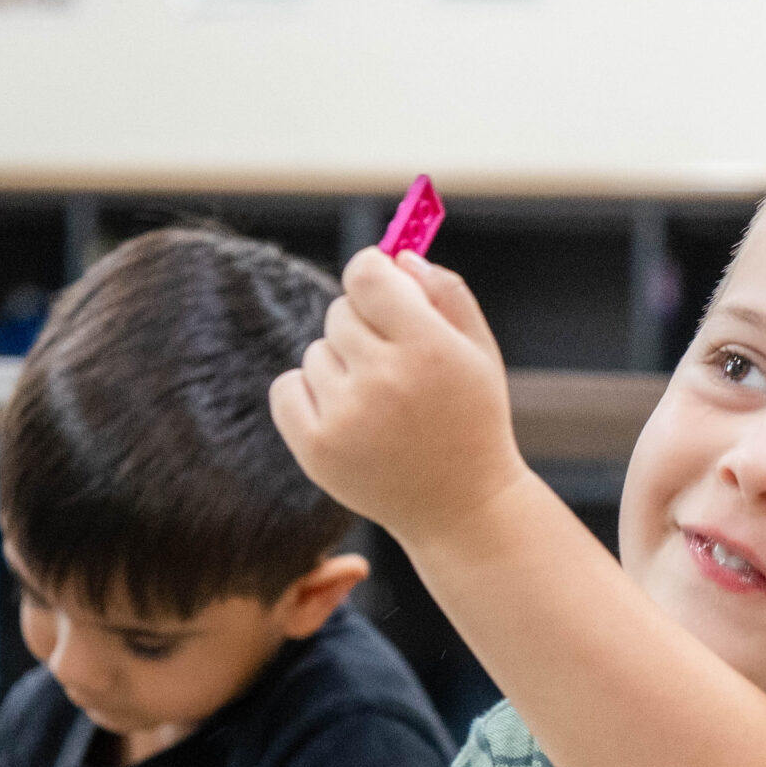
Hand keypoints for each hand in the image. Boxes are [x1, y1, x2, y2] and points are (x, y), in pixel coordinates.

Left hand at [269, 247, 532, 542]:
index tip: (379, 288)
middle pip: (339, 312)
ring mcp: (346, 416)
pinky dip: (308, 394)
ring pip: (316, 352)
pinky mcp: (317, 448)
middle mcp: (384, 379)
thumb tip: (395, 257)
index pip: (366, 275)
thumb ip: (444, 292)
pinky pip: (287, 387)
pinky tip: (345, 415)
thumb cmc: (472, 422)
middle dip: (363, 328)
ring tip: (378, 404)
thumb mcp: (479, 351)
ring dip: (340, 367)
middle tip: (394, 366)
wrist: (462, 509)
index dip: (371, 274)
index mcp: (429, 348)